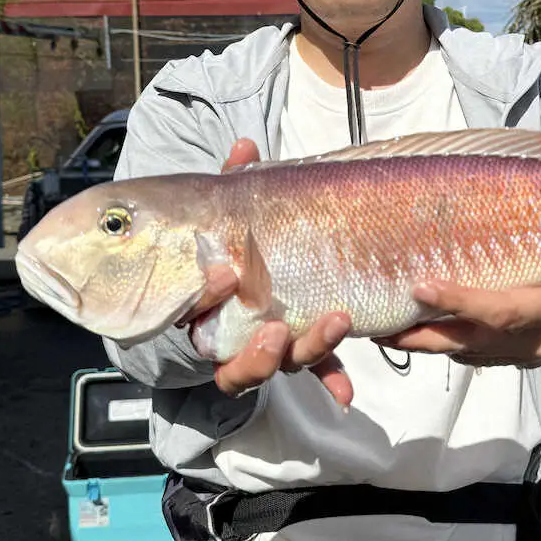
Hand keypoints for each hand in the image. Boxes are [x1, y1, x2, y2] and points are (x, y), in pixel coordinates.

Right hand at [187, 138, 353, 406]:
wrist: (252, 264)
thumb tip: (246, 146)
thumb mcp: (236, 208)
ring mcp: (268, 345)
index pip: (193, 310)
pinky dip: (330, 379)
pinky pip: (315, 371)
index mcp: (206, 302)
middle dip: (255, 352)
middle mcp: (233, 334)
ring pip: (279, 366)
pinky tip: (347, 394)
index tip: (225, 276)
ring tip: (336, 322)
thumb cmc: (238, 235)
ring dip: (307, 352)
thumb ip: (236, 181)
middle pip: (235, 361)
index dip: (204, 299)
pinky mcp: (300, 348)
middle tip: (276, 327)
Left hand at [373, 117, 540, 369]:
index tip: (422, 285)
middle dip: (423, 331)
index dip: (463, 300)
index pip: (505, 309)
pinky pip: (468, 356)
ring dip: (420, 340)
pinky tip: (404, 328)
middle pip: (472, 340)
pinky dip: (436, 341)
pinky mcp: (508, 361)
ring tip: (375, 324)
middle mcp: (537, 339)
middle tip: (376, 319)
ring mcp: (521, 356)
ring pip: (463, 352)